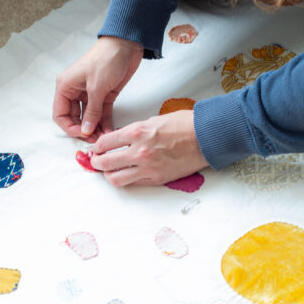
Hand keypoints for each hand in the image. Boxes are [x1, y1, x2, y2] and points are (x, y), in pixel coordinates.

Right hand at [53, 37, 143, 141]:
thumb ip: (91, 111)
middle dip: (83, 130)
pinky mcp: (104, 95)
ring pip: (88, 118)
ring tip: (104, 139)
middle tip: (95, 140)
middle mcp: (75, 91)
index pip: (60, 114)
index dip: (69, 127)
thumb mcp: (97, 87)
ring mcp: (90, 94)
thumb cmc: (106, 58)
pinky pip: (101, 113)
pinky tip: (109, 132)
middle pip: (74, 118)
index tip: (82, 135)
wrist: (126, 45)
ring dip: (95, 129)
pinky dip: (104, 123)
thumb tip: (85, 130)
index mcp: (66, 86)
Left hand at [89, 109, 207, 186]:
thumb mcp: (154, 120)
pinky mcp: (157, 179)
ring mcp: (148, 168)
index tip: (97, 148)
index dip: (97, 146)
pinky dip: (127, 179)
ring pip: (116, 179)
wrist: (206, 137)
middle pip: (105, 163)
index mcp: (138, 132)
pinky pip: (134, 183)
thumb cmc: (184, 125)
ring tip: (109, 171)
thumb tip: (121, 140)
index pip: (106, 142)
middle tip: (97, 162)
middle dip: (97, 163)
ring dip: (109, 175)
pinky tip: (127, 174)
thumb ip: (135, 131)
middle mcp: (140, 151)